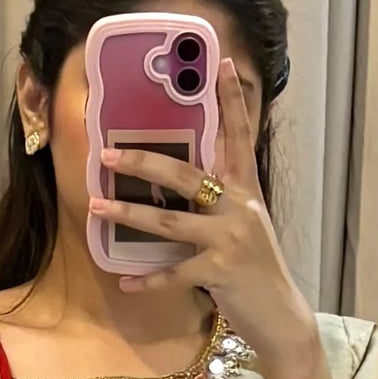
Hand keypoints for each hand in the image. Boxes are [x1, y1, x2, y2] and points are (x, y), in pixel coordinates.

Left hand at [89, 62, 316, 367]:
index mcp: (246, 190)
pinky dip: (147, 280)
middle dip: (143, 161)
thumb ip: (219, 200)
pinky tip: (125, 282)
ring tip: (96, 205)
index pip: (239, 136)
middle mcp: (239, 207)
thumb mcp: (245, 224)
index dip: (230, 100)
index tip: (220, 64)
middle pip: (186, 174)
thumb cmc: (255, 268)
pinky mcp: (220, 272)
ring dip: (128, 213)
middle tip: (107, 153)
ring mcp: (229, 239)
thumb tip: (180, 181)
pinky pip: (173, 274)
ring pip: (168, 221)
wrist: (280, 314)